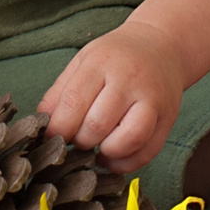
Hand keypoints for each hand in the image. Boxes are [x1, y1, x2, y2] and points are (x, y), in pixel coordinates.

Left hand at [40, 21, 186, 173]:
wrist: (162, 45)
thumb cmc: (116, 56)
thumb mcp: (84, 61)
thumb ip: (59, 92)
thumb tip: (40, 124)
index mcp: (102, 63)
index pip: (73, 103)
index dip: (59, 128)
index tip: (53, 136)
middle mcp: (130, 80)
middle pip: (97, 125)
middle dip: (80, 141)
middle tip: (77, 138)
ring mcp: (152, 100)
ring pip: (126, 141)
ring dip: (105, 153)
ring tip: (97, 146)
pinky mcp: (168, 118)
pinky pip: (147, 153)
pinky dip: (125, 163)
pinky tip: (113, 155)